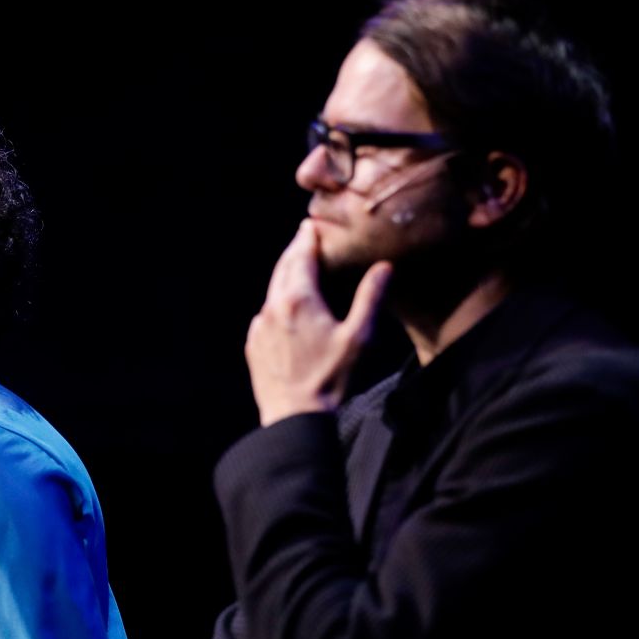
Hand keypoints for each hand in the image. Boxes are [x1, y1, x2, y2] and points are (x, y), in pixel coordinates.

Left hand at [246, 220, 391, 426]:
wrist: (293, 414)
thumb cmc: (330, 377)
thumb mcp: (358, 336)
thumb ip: (370, 298)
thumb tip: (384, 267)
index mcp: (299, 299)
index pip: (301, 256)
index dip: (307, 238)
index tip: (310, 225)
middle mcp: (273, 306)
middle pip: (283, 268)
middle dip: (294, 251)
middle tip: (303, 237)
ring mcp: (260, 324)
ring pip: (272, 289)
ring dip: (285, 275)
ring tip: (298, 266)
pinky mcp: (254, 342)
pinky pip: (266, 312)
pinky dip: (278, 300)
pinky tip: (288, 306)